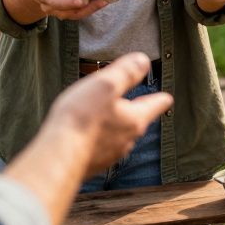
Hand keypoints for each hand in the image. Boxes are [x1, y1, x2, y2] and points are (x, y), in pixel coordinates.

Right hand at [4, 53, 171, 224]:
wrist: (58, 155)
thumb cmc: (82, 118)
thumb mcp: (105, 85)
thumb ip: (126, 72)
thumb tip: (143, 61)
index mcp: (135, 119)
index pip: (156, 105)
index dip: (160, 98)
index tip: (166, 97)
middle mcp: (127, 140)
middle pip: (137, 121)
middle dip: (134, 111)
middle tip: (132, 102)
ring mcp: (110, 154)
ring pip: (119, 136)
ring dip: (114, 126)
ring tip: (106, 117)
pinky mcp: (93, 164)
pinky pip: (100, 148)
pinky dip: (97, 139)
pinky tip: (86, 135)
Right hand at [26, 0, 107, 20]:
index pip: (54, 2)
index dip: (67, 3)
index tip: (80, 1)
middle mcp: (50, 7)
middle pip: (68, 12)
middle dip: (86, 8)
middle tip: (101, 1)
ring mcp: (60, 10)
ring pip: (76, 14)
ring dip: (91, 9)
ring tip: (105, 1)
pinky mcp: (69, 10)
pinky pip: (81, 12)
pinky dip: (92, 7)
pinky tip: (103, 0)